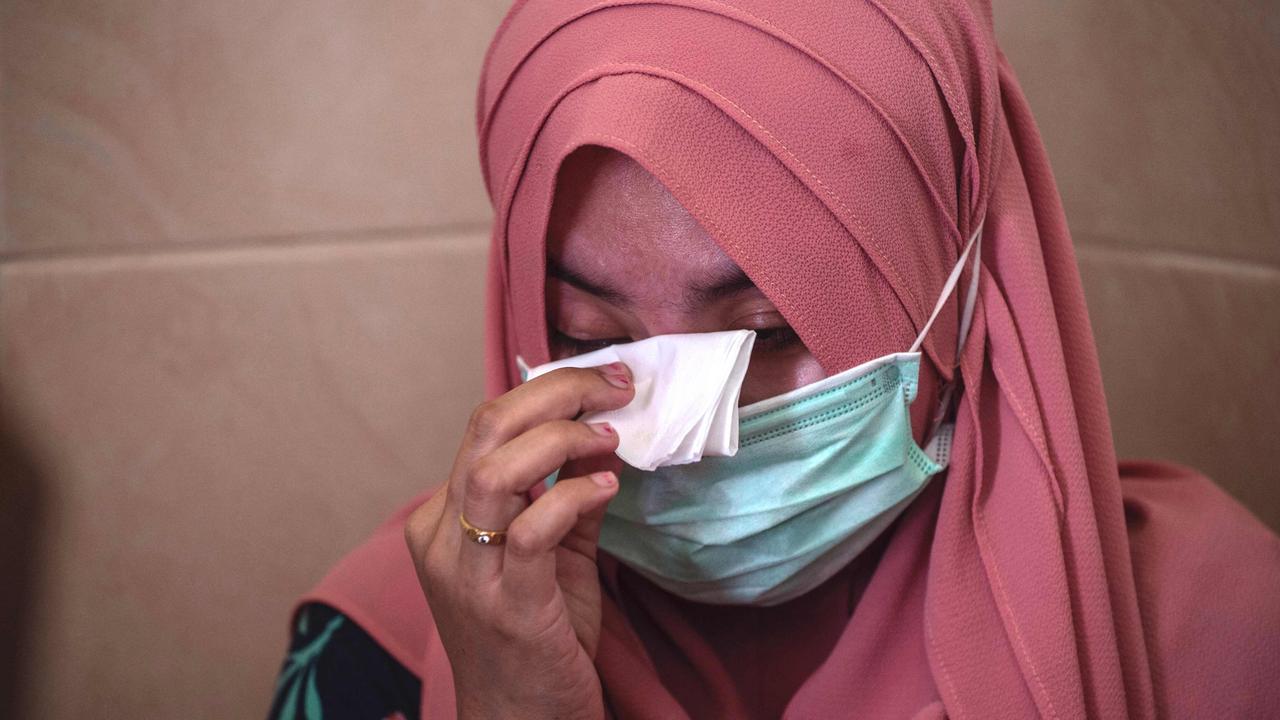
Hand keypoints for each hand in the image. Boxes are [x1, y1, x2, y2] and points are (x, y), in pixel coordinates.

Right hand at [405, 361, 632, 719]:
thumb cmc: (536, 639)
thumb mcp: (552, 553)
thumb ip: (566, 492)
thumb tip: (599, 429)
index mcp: (444, 519)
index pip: (485, 427)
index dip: (547, 391)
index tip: (604, 382)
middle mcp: (443, 539)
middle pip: (484, 431)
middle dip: (554, 393)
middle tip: (612, 387)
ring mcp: (468, 574)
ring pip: (495, 471)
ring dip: (561, 438)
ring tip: (609, 436)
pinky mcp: (506, 607)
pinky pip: (532, 530)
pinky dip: (573, 495)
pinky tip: (607, 486)